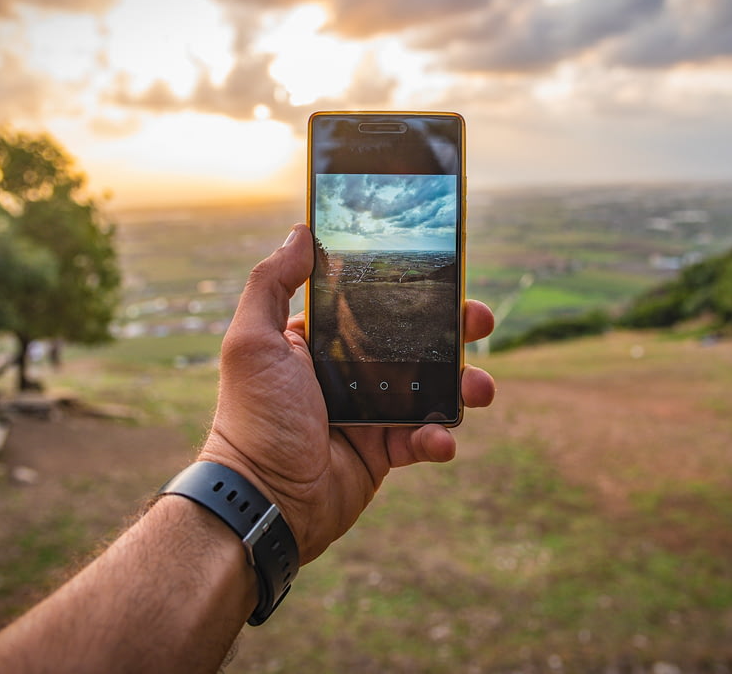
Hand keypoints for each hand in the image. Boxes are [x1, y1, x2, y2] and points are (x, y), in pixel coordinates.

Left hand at [199, 224, 495, 563]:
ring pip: (430, 388)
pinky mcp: (383, 452)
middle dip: (453, 331)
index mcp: (319, 342)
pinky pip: (424, 438)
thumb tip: (301, 231)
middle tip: (479, 322)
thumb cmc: (253, 419)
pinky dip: (439, 438)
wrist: (264, 500)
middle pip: (413, 341)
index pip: (372, 304)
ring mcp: (369, 413)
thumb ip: (272, 283)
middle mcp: (347, 373)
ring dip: (462, 385)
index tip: (446, 273)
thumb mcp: (251, 341)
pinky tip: (439, 441)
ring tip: (479, 390)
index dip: (409, 289)